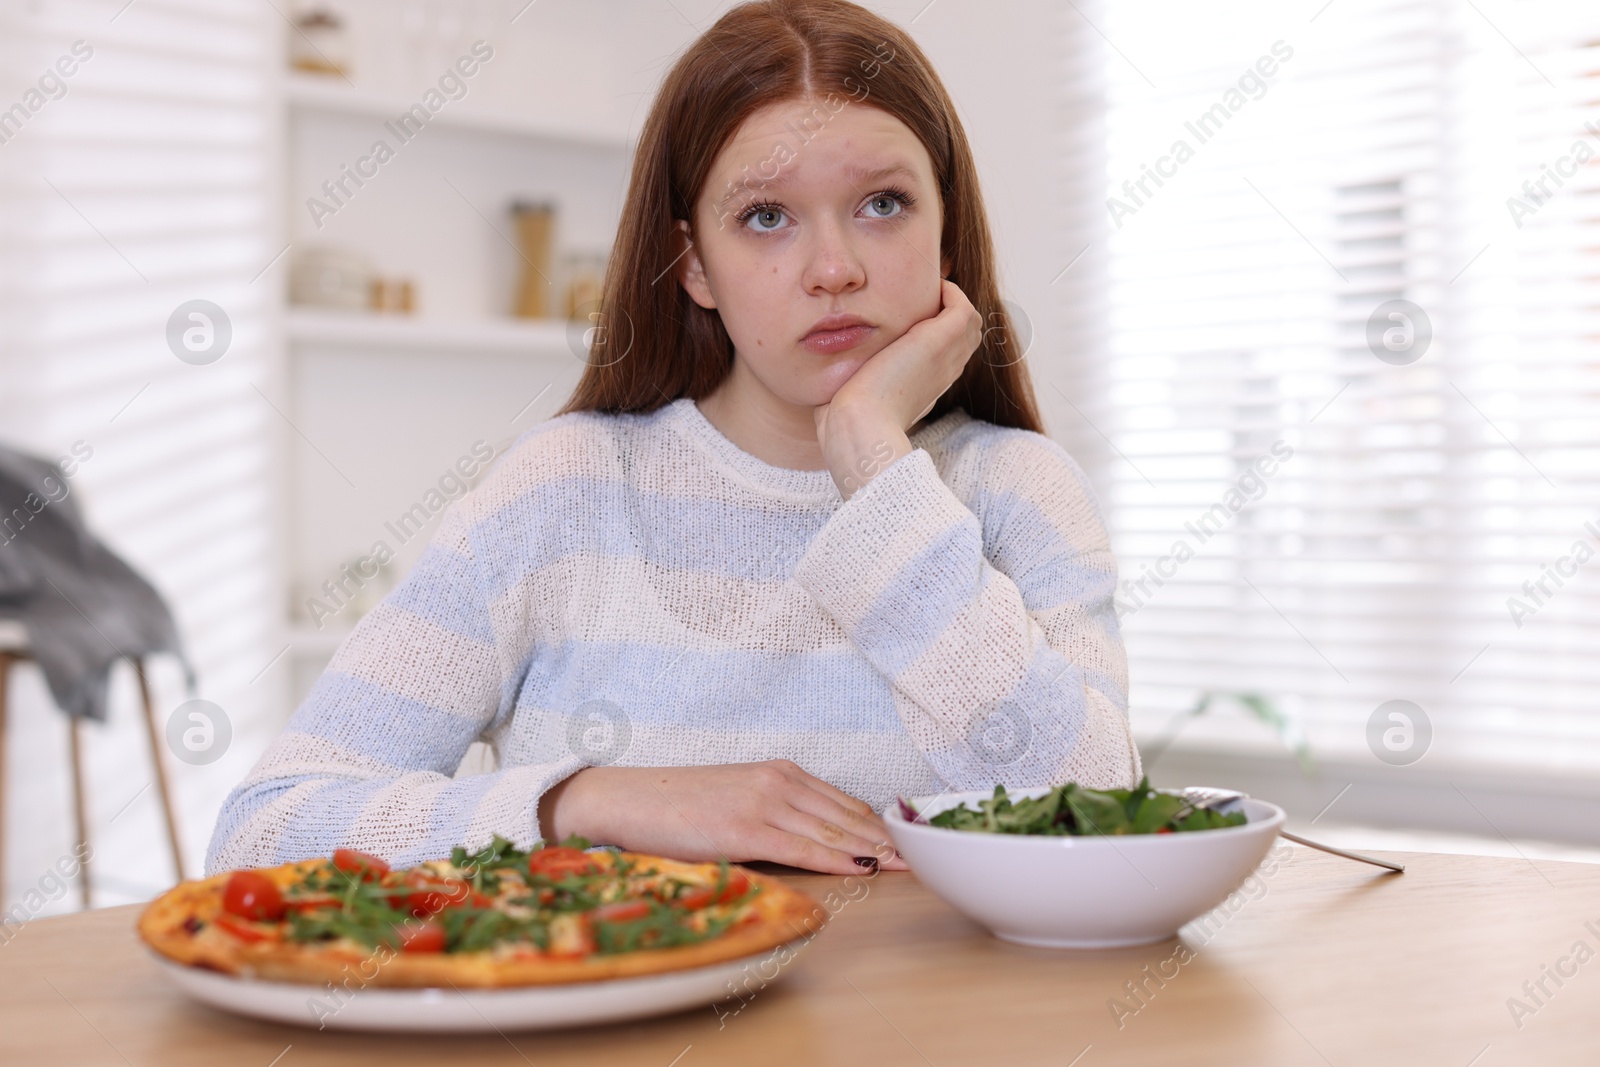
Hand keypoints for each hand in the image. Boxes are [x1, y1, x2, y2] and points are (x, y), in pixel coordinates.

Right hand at [539, 760, 908, 875]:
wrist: (625, 800)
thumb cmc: (676, 808)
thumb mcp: (736, 802)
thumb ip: (777, 816)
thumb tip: (814, 843)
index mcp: (780, 772)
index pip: (844, 803)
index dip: (881, 826)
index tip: (911, 843)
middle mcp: (779, 781)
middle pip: (849, 817)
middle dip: (889, 840)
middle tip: (926, 857)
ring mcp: (764, 802)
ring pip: (834, 833)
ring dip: (876, 852)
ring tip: (909, 867)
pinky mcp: (746, 828)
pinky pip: (804, 849)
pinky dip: (840, 860)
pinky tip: (866, 869)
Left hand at [814, 279, 982, 497]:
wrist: (860, 425)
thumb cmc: (850, 419)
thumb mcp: (859, 397)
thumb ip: (860, 383)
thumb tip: (840, 376)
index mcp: (928, 386)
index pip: (948, 353)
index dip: (937, 330)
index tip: (912, 312)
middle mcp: (943, 372)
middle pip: (966, 335)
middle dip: (948, 309)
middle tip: (922, 294)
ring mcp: (945, 358)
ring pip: (969, 321)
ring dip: (951, 298)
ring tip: (925, 287)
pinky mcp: (939, 342)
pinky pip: (962, 308)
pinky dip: (950, 292)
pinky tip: (926, 287)